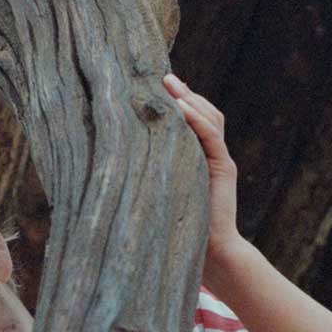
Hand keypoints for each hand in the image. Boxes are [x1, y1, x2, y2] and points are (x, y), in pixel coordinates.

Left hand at [163, 74, 240, 272]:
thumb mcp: (157, 194)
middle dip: (183, 93)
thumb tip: (108, 163)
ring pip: (210, 118)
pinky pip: (212, 136)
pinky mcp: (223, 168)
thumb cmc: (178, 230)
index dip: (177, 101)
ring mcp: (219, 160)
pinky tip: (180, 107)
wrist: (212, 255)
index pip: (192, 120)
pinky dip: (197, 119)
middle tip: (162, 76)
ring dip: (190, 98)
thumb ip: (146, 176)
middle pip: (203, 112)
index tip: (154, 85)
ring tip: (170, 83)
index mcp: (197, 157)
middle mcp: (211, 154)